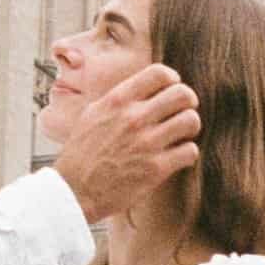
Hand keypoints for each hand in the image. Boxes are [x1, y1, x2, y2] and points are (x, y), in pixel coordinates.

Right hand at [51, 62, 200, 223]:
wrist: (73, 190)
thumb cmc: (80, 154)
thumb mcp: (91, 115)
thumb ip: (117, 100)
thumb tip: (141, 89)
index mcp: (117, 101)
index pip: (159, 73)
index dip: (172, 79)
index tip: (171, 89)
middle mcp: (133, 118)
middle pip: (183, 94)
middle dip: (188, 102)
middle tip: (182, 111)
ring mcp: (147, 143)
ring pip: (191, 120)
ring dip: (190, 127)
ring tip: (181, 135)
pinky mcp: (156, 168)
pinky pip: (190, 151)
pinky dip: (187, 153)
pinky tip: (177, 156)